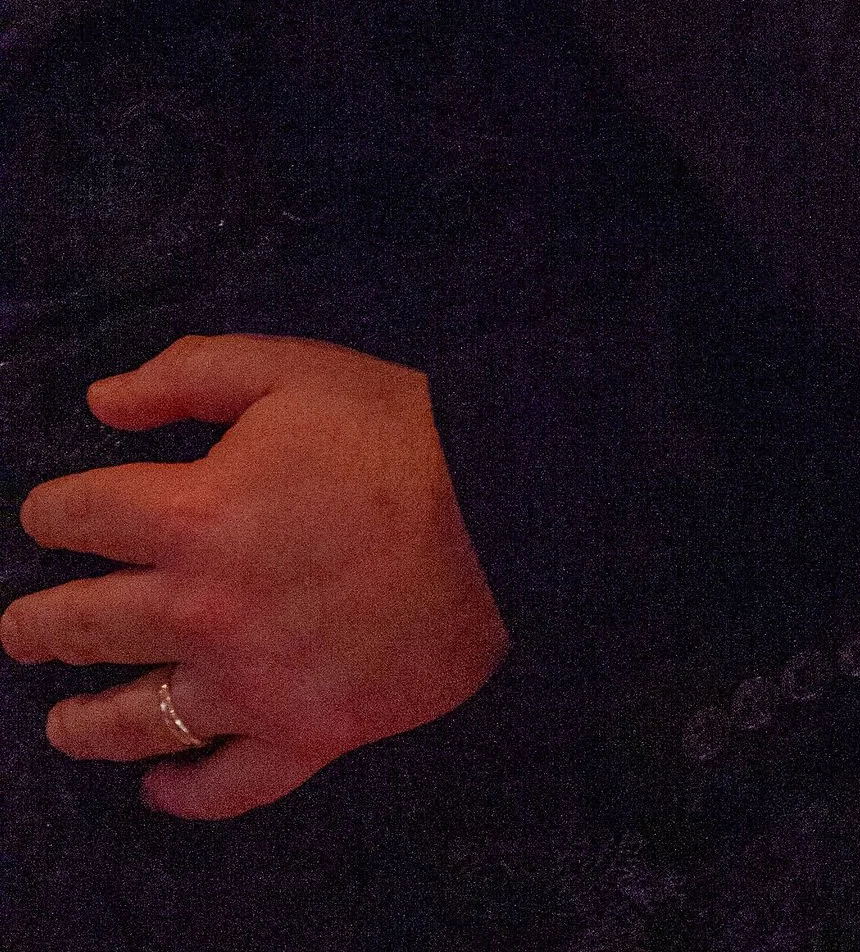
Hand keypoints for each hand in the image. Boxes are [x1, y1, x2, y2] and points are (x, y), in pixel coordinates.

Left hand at [1, 337, 507, 819]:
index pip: (81, 515)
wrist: (508, 508)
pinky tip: (158, 785)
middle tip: (24, 628)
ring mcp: (250, 682)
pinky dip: (183, 793)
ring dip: (82, 722)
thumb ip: (187, 376)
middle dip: (40, 624)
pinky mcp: (305, 732)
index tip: (50, 513)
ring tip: (62, 720)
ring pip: (135, 719)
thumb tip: (101, 402)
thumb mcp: (289, 371)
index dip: (53, 509)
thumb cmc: (397, 430)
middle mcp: (201, 609)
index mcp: (191, 513)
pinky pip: (226, 785)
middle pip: (83, 626)